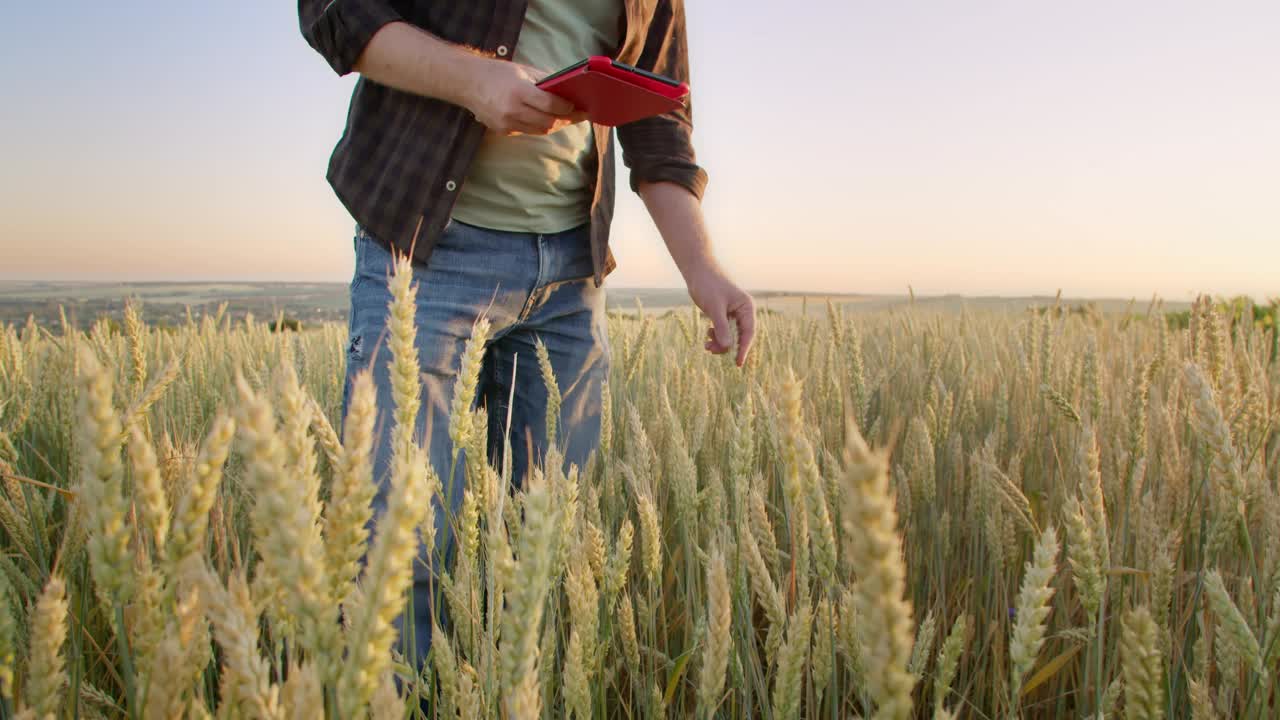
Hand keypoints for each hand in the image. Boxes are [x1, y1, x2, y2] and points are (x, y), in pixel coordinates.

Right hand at [464, 59, 588, 135]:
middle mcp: (512, 110)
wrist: (467, 83)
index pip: (551, 105)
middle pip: (548, 122)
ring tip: (562, 118)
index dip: (566, 107)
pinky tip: (542, 119)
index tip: (576, 106)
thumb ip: (544, 81)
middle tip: (575, 115)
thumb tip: (567, 90)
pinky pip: (526, 131)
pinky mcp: (501, 131)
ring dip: (552, 125)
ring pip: (539, 131)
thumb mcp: (522, 71)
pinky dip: (536, 126)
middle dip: (563, 119)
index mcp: (519, 91)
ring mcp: (506, 123)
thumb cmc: (497, 73)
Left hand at [685, 263, 754, 366]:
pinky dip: (716, 335)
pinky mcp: (724, 314)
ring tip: (706, 344)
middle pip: (739, 336)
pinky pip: (723, 330)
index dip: (743, 349)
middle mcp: (743, 311)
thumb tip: (728, 348)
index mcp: (746, 307)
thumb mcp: (714, 308)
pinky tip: (708, 335)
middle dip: (726, 346)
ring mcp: (734, 313)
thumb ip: (722, 328)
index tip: (737, 363)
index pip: (748, 333)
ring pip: (730, 335)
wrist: (697, 270)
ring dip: (719, 342)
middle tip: (710, 350)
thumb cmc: (708, 285)